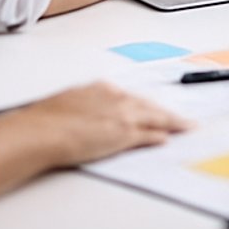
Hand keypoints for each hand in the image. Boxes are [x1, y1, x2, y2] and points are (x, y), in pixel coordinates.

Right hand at [0, 82, 191, 167]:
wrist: (43, 130)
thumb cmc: (46, 119)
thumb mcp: (66, 103)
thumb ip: (81, 105)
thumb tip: (83, 112)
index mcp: (100, 89)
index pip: (129, 97)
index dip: (143, 105)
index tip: (151, 109)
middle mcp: (114, 98)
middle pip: (147, 105)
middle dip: (164, 112)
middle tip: (180, 117)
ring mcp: (121, 116)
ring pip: (155, 117)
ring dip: (173, 122)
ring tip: (186, 126)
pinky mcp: (123, 134)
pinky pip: (148, 135)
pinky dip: (160, 136)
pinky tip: (169, 138)